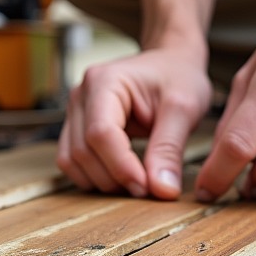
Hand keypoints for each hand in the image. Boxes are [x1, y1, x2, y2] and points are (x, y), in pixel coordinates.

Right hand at [57, 48, 212, 198]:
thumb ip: (170, 149)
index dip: (121, 166)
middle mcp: (81, 95)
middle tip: (148, 188)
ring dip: (102, 181)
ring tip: (137, 182)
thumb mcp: (183, 108)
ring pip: (72, 160)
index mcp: (105, 81)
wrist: (171, 64)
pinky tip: (121, 176)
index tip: (147, 187)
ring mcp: (75, 112)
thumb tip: (162, 190)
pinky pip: (71, 161)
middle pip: (83, 151)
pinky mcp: (76, 127)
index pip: (100, 133)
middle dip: (114, 178)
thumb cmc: (178, 77)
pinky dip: (93, 177)